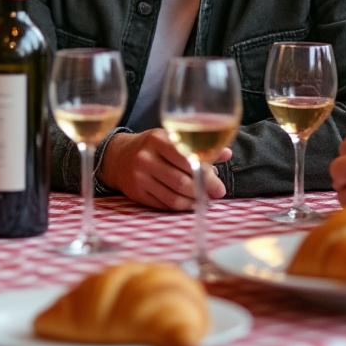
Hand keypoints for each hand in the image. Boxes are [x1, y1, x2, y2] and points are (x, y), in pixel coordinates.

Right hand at [98, 129, 230, 210]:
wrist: (118, 156)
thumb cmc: (153, 147)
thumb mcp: (171, 139)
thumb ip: (199, 146)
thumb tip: (226, 153)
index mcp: (158, 139)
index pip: (186, 159)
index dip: (206, 175)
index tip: (220, 187)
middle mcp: (146, 158)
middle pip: (181, 181)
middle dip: (203, 192)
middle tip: (216, 196)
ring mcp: (139, 177)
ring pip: (173, 197)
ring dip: (193, 202)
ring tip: (204, 202)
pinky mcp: (137, 193)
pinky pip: (163, 205)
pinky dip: (180, 207)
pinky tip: (189, 204)